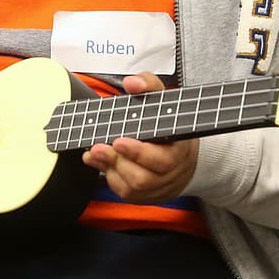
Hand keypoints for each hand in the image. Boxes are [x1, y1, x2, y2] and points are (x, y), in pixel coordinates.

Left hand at [82, 72, 198, 202]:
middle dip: (118, 161)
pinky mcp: (145, 195)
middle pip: (144, 177)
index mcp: (179, 149)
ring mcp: (157, 186)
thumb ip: (149, 86)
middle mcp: (170, 172)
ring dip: (111, 169)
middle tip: (99, 146)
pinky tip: (99, 161)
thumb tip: (133, 83)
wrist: (183, 156)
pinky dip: (109, 177)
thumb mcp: (163, 100)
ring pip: (133, 187)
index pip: (163, 159)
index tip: (119, 141)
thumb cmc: (169, 126)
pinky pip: (125, 192)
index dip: (139, 153)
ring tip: (96, 152)